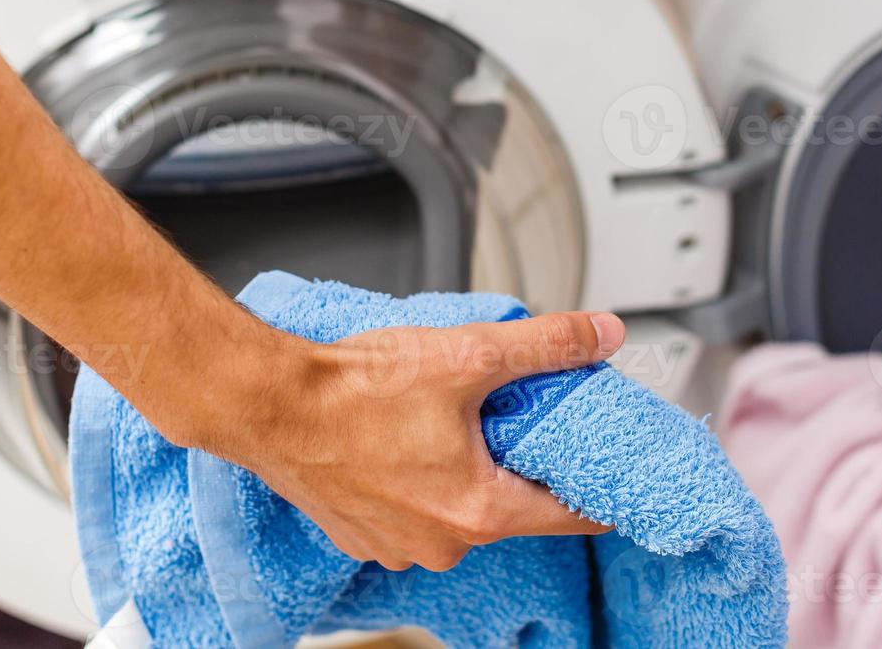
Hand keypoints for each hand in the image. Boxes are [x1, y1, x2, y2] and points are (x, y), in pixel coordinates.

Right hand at [242, 310, 624, 570]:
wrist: (267, 404)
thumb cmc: (351, 390)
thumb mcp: (466, 354)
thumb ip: (545, 346)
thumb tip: (602, 334)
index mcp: (479, 511)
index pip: (572, 515)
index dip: (599, 488)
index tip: (613, 472)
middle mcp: (442, 543)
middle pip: (513, 506)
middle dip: (520, 462)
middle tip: (516, 415)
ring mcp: (399, 546)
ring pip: (461, 508)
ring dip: (467, 471)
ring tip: (450, 420)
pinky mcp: (364, 536)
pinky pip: (415, 512)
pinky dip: (422, 481)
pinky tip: (407, 441)